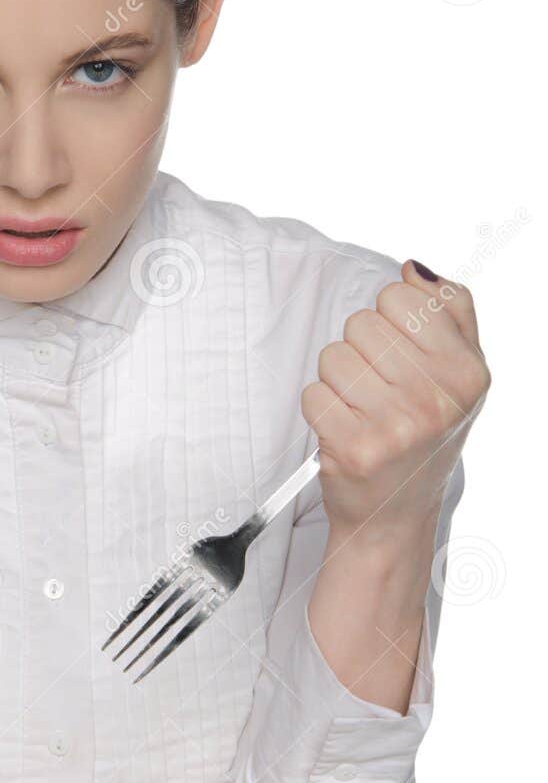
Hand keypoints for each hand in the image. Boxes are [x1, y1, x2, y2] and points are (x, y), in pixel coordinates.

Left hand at [301, 261, 490, 542]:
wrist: (395, 514)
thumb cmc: (424, 437)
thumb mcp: (459, 375)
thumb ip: (450, 312)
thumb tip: (413, 268)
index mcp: (468, 372)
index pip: (400, 296)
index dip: (389, 322)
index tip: (401, 357)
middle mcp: (438, 398)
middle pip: (361, 323)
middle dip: (362, 351)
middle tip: (379, 390)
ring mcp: (397, 425)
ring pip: (333, 355)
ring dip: (338, 380)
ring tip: (362, 410)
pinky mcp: (355, 448)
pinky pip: (314, 392)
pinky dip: (321, 409)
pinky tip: (345, 430)